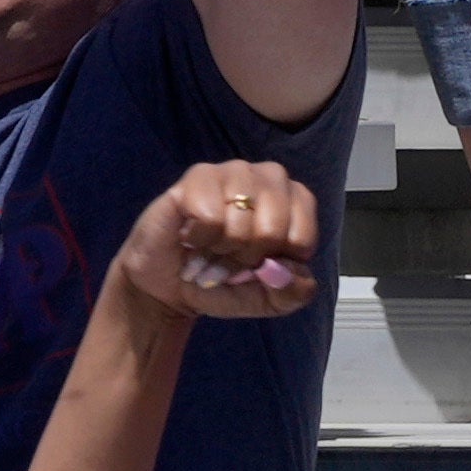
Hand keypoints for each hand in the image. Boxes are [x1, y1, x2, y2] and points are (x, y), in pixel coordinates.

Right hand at [111, 157, 325, 317]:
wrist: (169, 287)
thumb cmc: (225, 283)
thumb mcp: (269, 300)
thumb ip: (293, 292)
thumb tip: (286, 270)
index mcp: (297, 201)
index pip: (302, 239)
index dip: (273, 266)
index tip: (255, 267)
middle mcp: (271, 177)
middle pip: (272, 232)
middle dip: (244, 260)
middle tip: (226, 259)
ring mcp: (235, 170)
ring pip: (240, 225)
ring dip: (220, 251)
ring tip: (208, 249)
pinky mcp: (199, 175)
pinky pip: (209, 217)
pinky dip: (199, 238)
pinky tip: (191, 235)